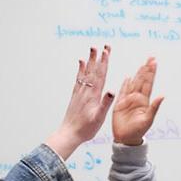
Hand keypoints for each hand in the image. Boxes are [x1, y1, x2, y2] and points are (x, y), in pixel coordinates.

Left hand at [45, 45, 113, 159]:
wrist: (69, 134)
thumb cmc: (85, 129)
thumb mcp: (99, 118)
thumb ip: (105, 104)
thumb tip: (111, 91)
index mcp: (93, 95)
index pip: (100, 75)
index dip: (104, 62)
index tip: (107, 51)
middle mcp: (86, 91)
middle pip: (94, 70)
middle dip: (99, 57)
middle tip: (103, 45)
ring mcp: (80, 92)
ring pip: (86, 72)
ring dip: (90, 60)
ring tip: (93, 49)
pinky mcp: (76, 96)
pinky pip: (79, 79)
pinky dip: (81, 69)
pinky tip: (81, 63)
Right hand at [112, 57, 163, 144]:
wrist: (126, 139)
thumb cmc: (138, 131)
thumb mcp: (148, 119)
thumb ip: (154, 107)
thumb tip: (162, 95)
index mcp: (144, 101)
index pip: (148, 83)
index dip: (151, 73)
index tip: (154, 62)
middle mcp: (137, 98)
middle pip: (142, 80)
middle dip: (146, 69)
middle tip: (151, 57)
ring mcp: (128, 100)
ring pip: (133, 84)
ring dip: (138, 74)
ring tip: (142, 64)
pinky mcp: (119, 104)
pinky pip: (122, 91)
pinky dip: (125, 84)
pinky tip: (128, 77)